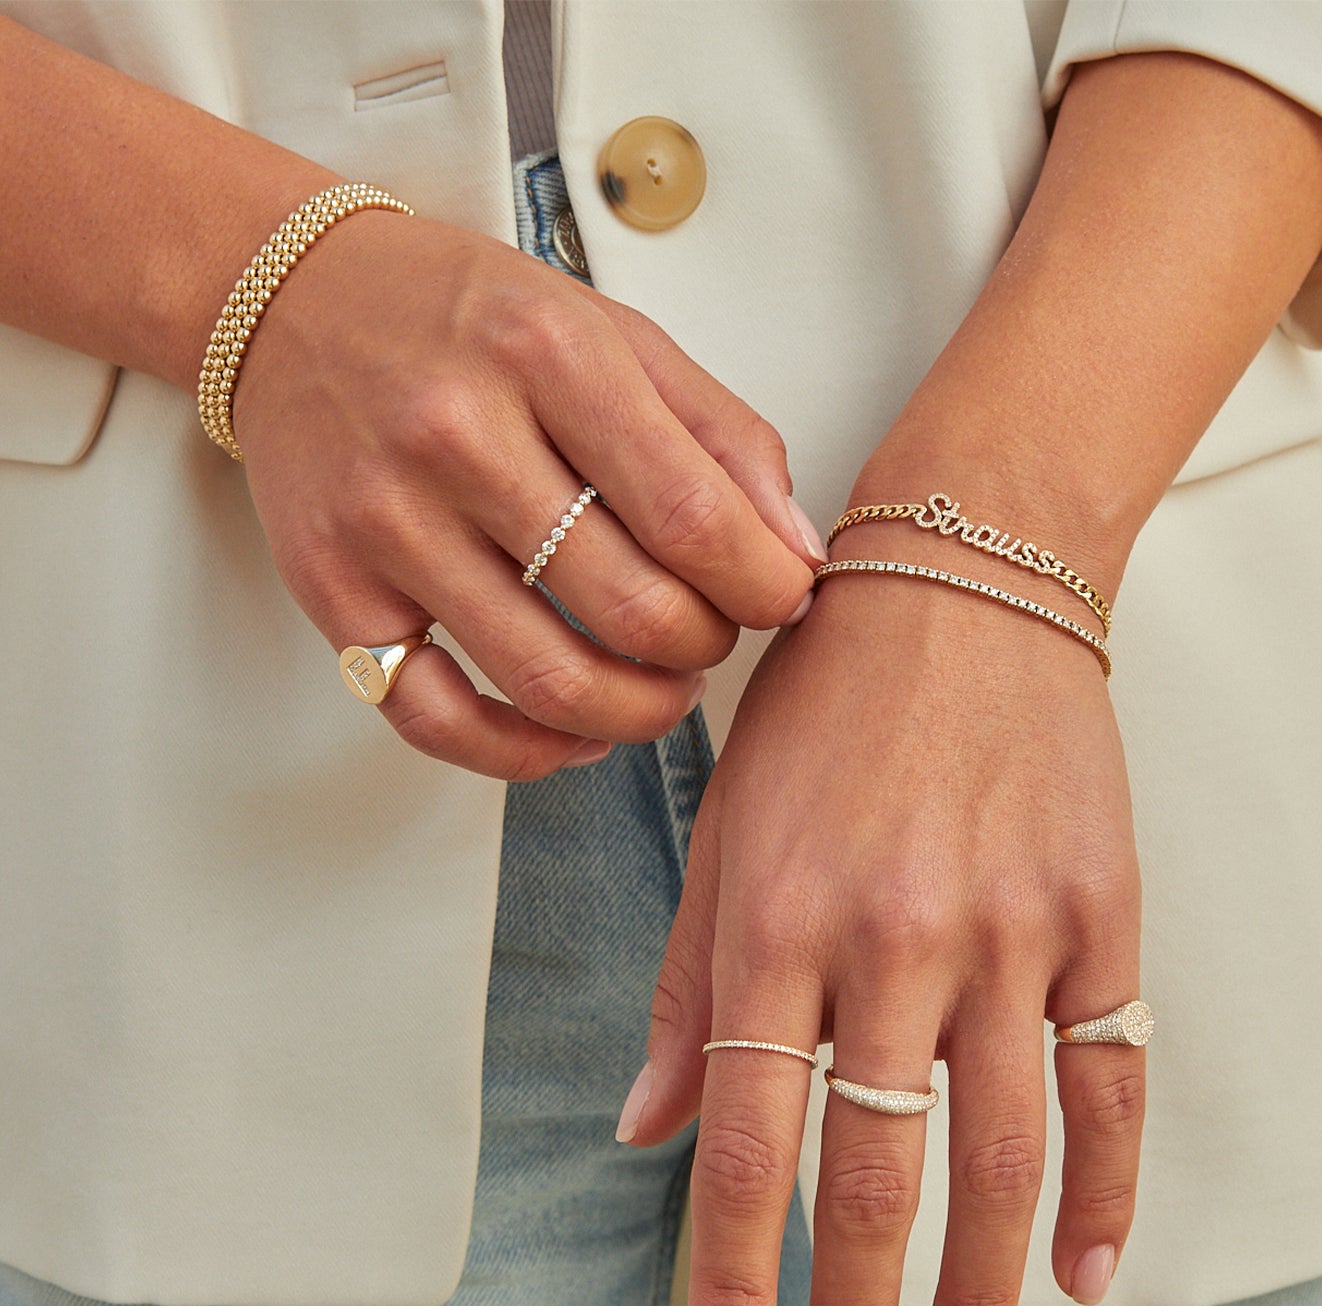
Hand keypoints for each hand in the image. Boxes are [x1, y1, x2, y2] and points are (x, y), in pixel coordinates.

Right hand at [232, 206, 822, 778]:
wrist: (295, 305)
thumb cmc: (466, 320)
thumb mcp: (611, 333)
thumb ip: (717, 433)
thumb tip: (794, 549)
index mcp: (547, 354)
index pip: (692, 514)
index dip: (763, 583)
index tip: (784, 596)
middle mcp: (457, 435)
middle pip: (631, 609)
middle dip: (707, 645)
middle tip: (716, 631)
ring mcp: (386, 521)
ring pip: (547, 680)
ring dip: (639, 711)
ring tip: (665, 686)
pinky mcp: (333, 590)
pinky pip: (436, 719)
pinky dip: (525, 753)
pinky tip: (576, 735)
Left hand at [618, 485, 1144, 1305]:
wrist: (962, 581)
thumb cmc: (822, 703)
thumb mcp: (726, 828)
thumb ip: (692, 988)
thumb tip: (643, 1130)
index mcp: (780, 917)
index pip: (752, 1136)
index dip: (736, 1265)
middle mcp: (894, 937)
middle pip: (876, 1168)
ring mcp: (1010, 929)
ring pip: (1003, 1150)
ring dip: (983, 1284)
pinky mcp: (1101, 913)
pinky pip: (1115, 1075)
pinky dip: (1109, 1185)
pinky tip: (1088, 1267)